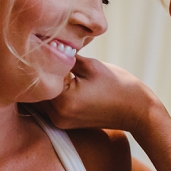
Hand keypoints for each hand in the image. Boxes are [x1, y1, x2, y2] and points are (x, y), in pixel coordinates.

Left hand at [44, 55, 158, 135]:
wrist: (137, 111)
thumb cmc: (118, 85)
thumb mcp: (91, 65)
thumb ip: (66, 57)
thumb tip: (49, 46)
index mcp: (62, 100)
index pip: (37, 78)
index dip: (38, 62)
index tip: (40, 48)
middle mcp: (57, 115)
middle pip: (34, 93)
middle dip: (36, 75)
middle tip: (39, 57)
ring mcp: (60, 122)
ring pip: (39, 101)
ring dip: (42, 85)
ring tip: (48, 68)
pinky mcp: (64, 123)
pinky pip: (48, 107)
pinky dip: (50, 94)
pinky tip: (57, 80)